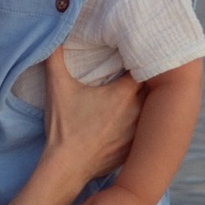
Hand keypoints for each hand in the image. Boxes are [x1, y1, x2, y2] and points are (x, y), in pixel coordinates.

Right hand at [38, 43, 141, 189]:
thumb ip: (55, 57)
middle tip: (138, 71)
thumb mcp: (57, 88)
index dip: (141, 61)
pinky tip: (130, 123)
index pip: (145, 68)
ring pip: (150, 112)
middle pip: (152, 89)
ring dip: (145, 104)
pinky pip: (145, 133)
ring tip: (137, 96)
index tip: (135, 55)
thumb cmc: (64, 128)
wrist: (66, 169)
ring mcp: (138, 133)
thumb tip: (52, 36)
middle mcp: (138, 112)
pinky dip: (141, 126)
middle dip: (147, 81)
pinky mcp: (134, 149)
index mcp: (124, 94)